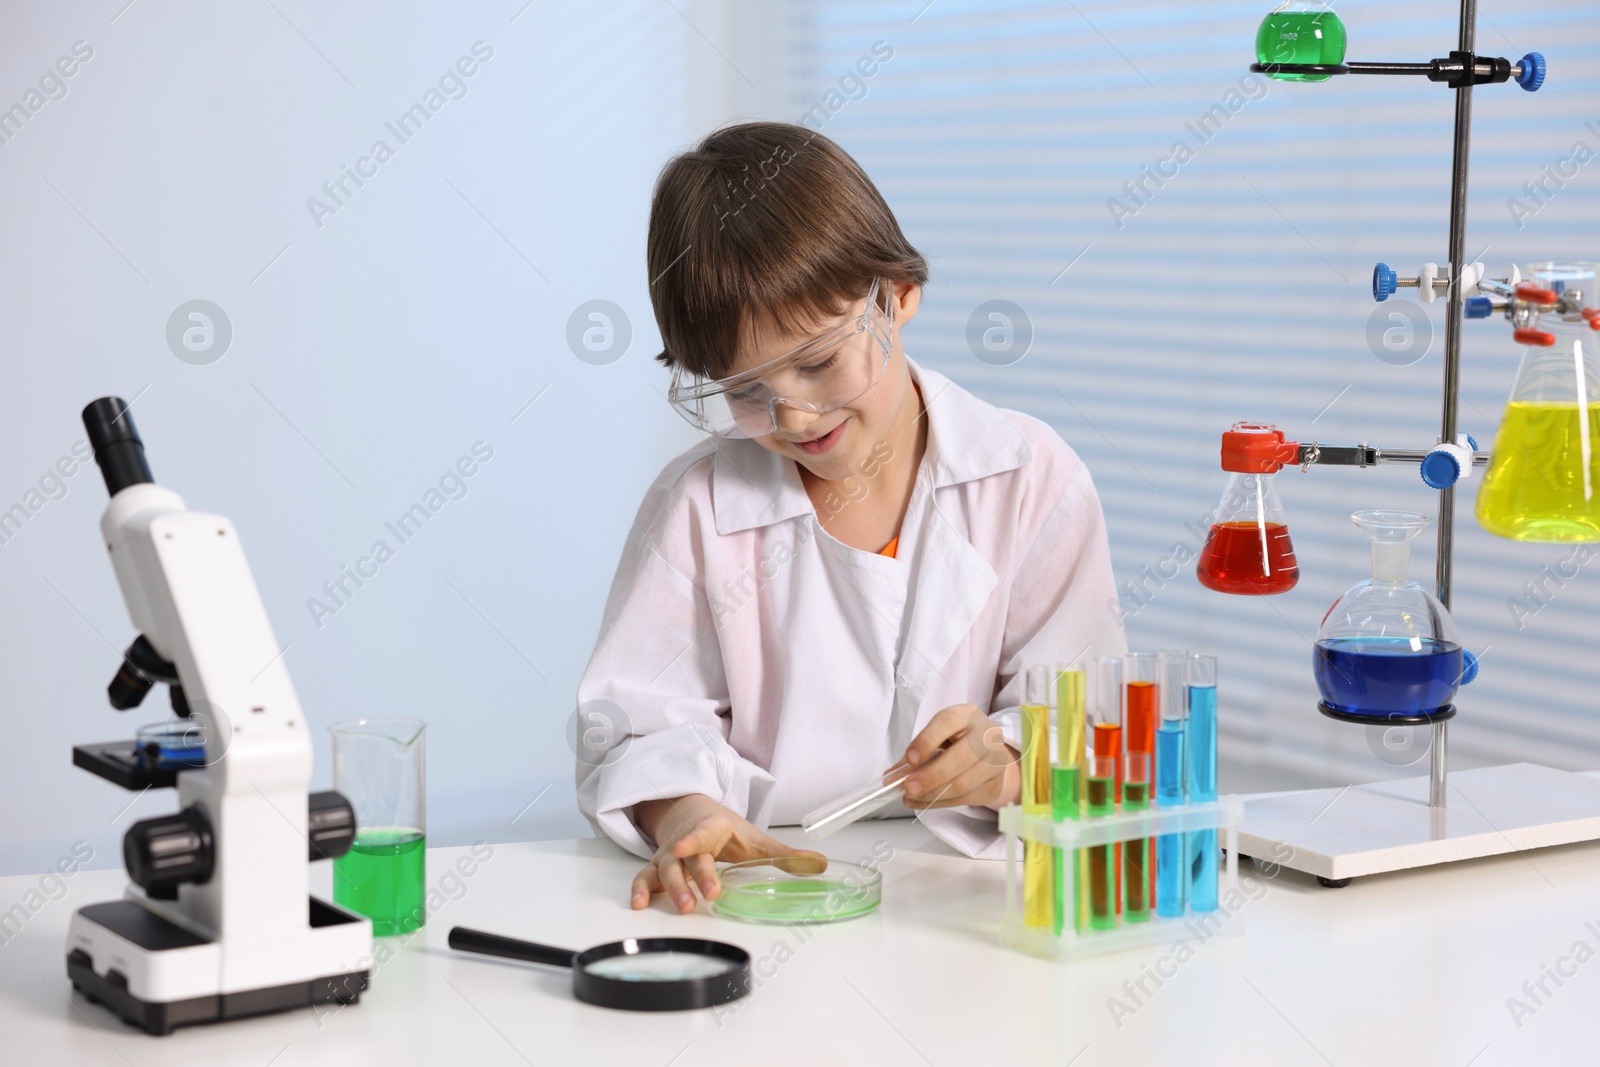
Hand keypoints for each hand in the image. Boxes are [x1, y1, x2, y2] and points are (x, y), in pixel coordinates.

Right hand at [630, 794, 825, 912]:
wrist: (691, 810)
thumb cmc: (725, 828)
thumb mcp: (756, 839)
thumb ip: (786, 856)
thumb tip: (821, 865)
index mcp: (711, 829)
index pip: (702, 836)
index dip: (694, 842)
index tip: (687, 849)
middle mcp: (686, 841)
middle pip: (685, 859)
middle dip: (691, 878)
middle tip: (700, 899)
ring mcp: (670, 854)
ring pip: (664, 870)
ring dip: (669, 888)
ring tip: (680, 908)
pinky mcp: (658, 866)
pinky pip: (645, 877)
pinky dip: (640, 889)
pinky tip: (640, 905)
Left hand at [899, 704, 1019, 810]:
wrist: (989, 756)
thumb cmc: (956, 742)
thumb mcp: (937, 738)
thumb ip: (915, 754)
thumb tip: (892, 777)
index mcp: (967, 715)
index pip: (947, 722)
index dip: (927, 741)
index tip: (910, 759)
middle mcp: (986, 735)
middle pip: (959, 757)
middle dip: (930, 776)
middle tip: (908, 787)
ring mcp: (995, 761)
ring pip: (962, 783)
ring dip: (932, 794)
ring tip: (911, 797)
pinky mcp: (994, 785)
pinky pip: (965, 799)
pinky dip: (940, 803)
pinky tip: (923, 802)